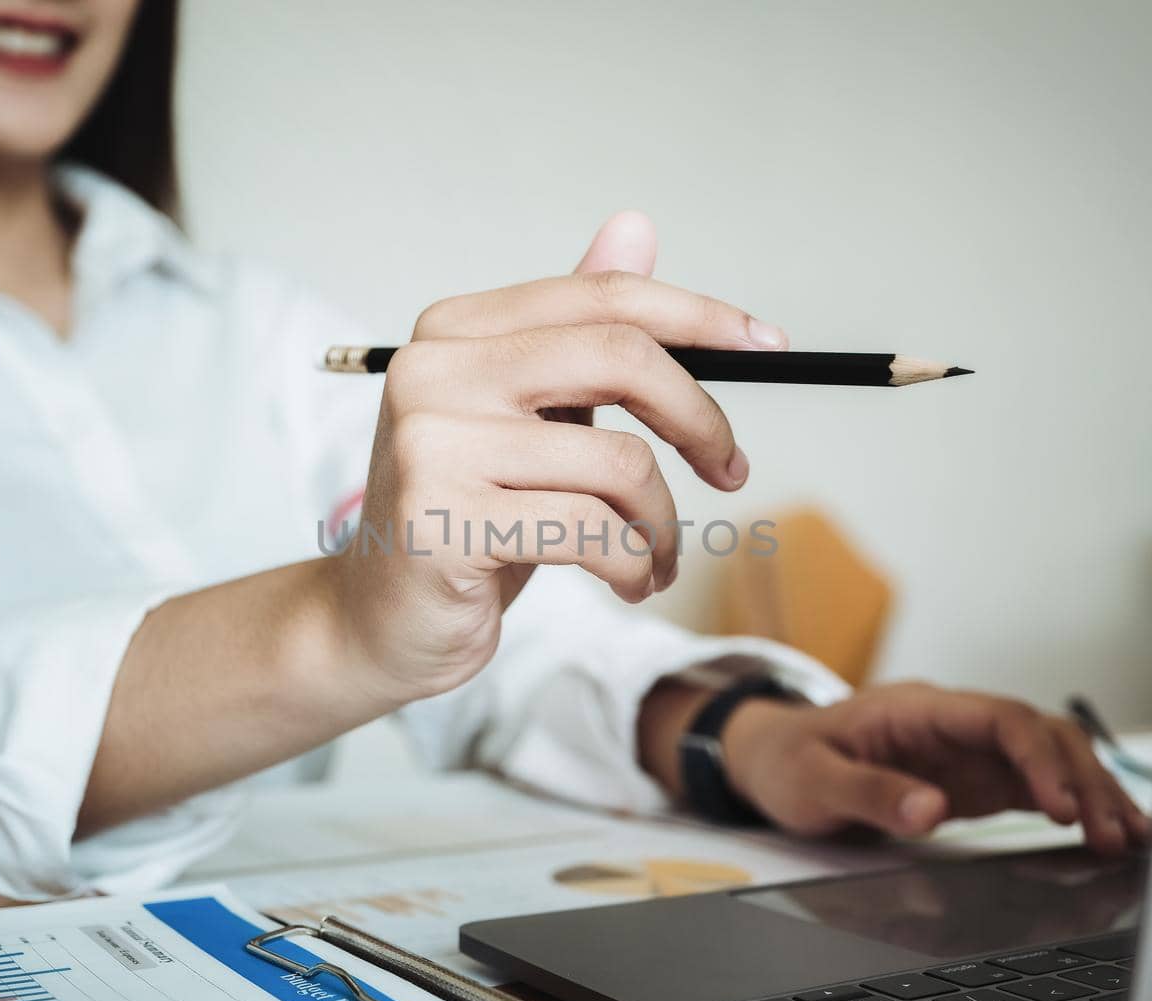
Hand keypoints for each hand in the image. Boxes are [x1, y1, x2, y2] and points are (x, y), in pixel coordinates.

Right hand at [328, 213, 789, 703]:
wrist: (380, 622)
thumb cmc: (469, 517)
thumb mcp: (529, 419)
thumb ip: (578, 331)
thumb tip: (635, 227)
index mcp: (456, 330)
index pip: (603, 297)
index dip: (699, 316)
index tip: (771, 347)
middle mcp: (435, 370)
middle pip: (619, 357)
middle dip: (700, 418)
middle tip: (731, 470)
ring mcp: (432, 444)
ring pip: (618, 463)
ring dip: (663, 525)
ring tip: (657, 558)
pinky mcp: (441, 520)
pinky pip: (592, 531)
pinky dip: (635, 565)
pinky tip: (628, 582)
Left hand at [720, 682, 1151, 853]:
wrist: (771, 758)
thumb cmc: (788, 760)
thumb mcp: (813, 780)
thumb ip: (869, 793)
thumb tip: (930, 811)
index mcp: (917, 709)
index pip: (998, 718)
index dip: (1037, 757)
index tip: (1062, 805)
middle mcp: (953, 724)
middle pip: (1039, 735)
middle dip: (1082, 780)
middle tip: (1112, 834)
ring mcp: (968, 752)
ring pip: (1049, 758)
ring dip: (1091, 792)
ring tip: (1130, 838)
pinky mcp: (973, 781)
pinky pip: (1036, 787)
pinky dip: (1075, 807)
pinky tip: (1109, 833)